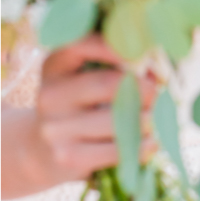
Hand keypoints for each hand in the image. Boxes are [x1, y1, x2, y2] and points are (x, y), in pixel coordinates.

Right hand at [2, 35, 156, 198]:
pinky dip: (143, 146)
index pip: (82, 45)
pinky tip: (152, 141)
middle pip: (109, 84)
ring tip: (157, 118)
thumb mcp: (86, 76)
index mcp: (56, 65)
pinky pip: (117, 150)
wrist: (39, 150)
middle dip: (145, 88)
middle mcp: (50, 95)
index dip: (117, 45)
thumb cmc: (80, 103)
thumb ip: (117, 65)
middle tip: (160, 92)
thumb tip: (157, 70)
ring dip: (149, 119)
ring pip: (118, 120)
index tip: (146, 50)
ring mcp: (55, 128)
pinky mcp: (67, 156)